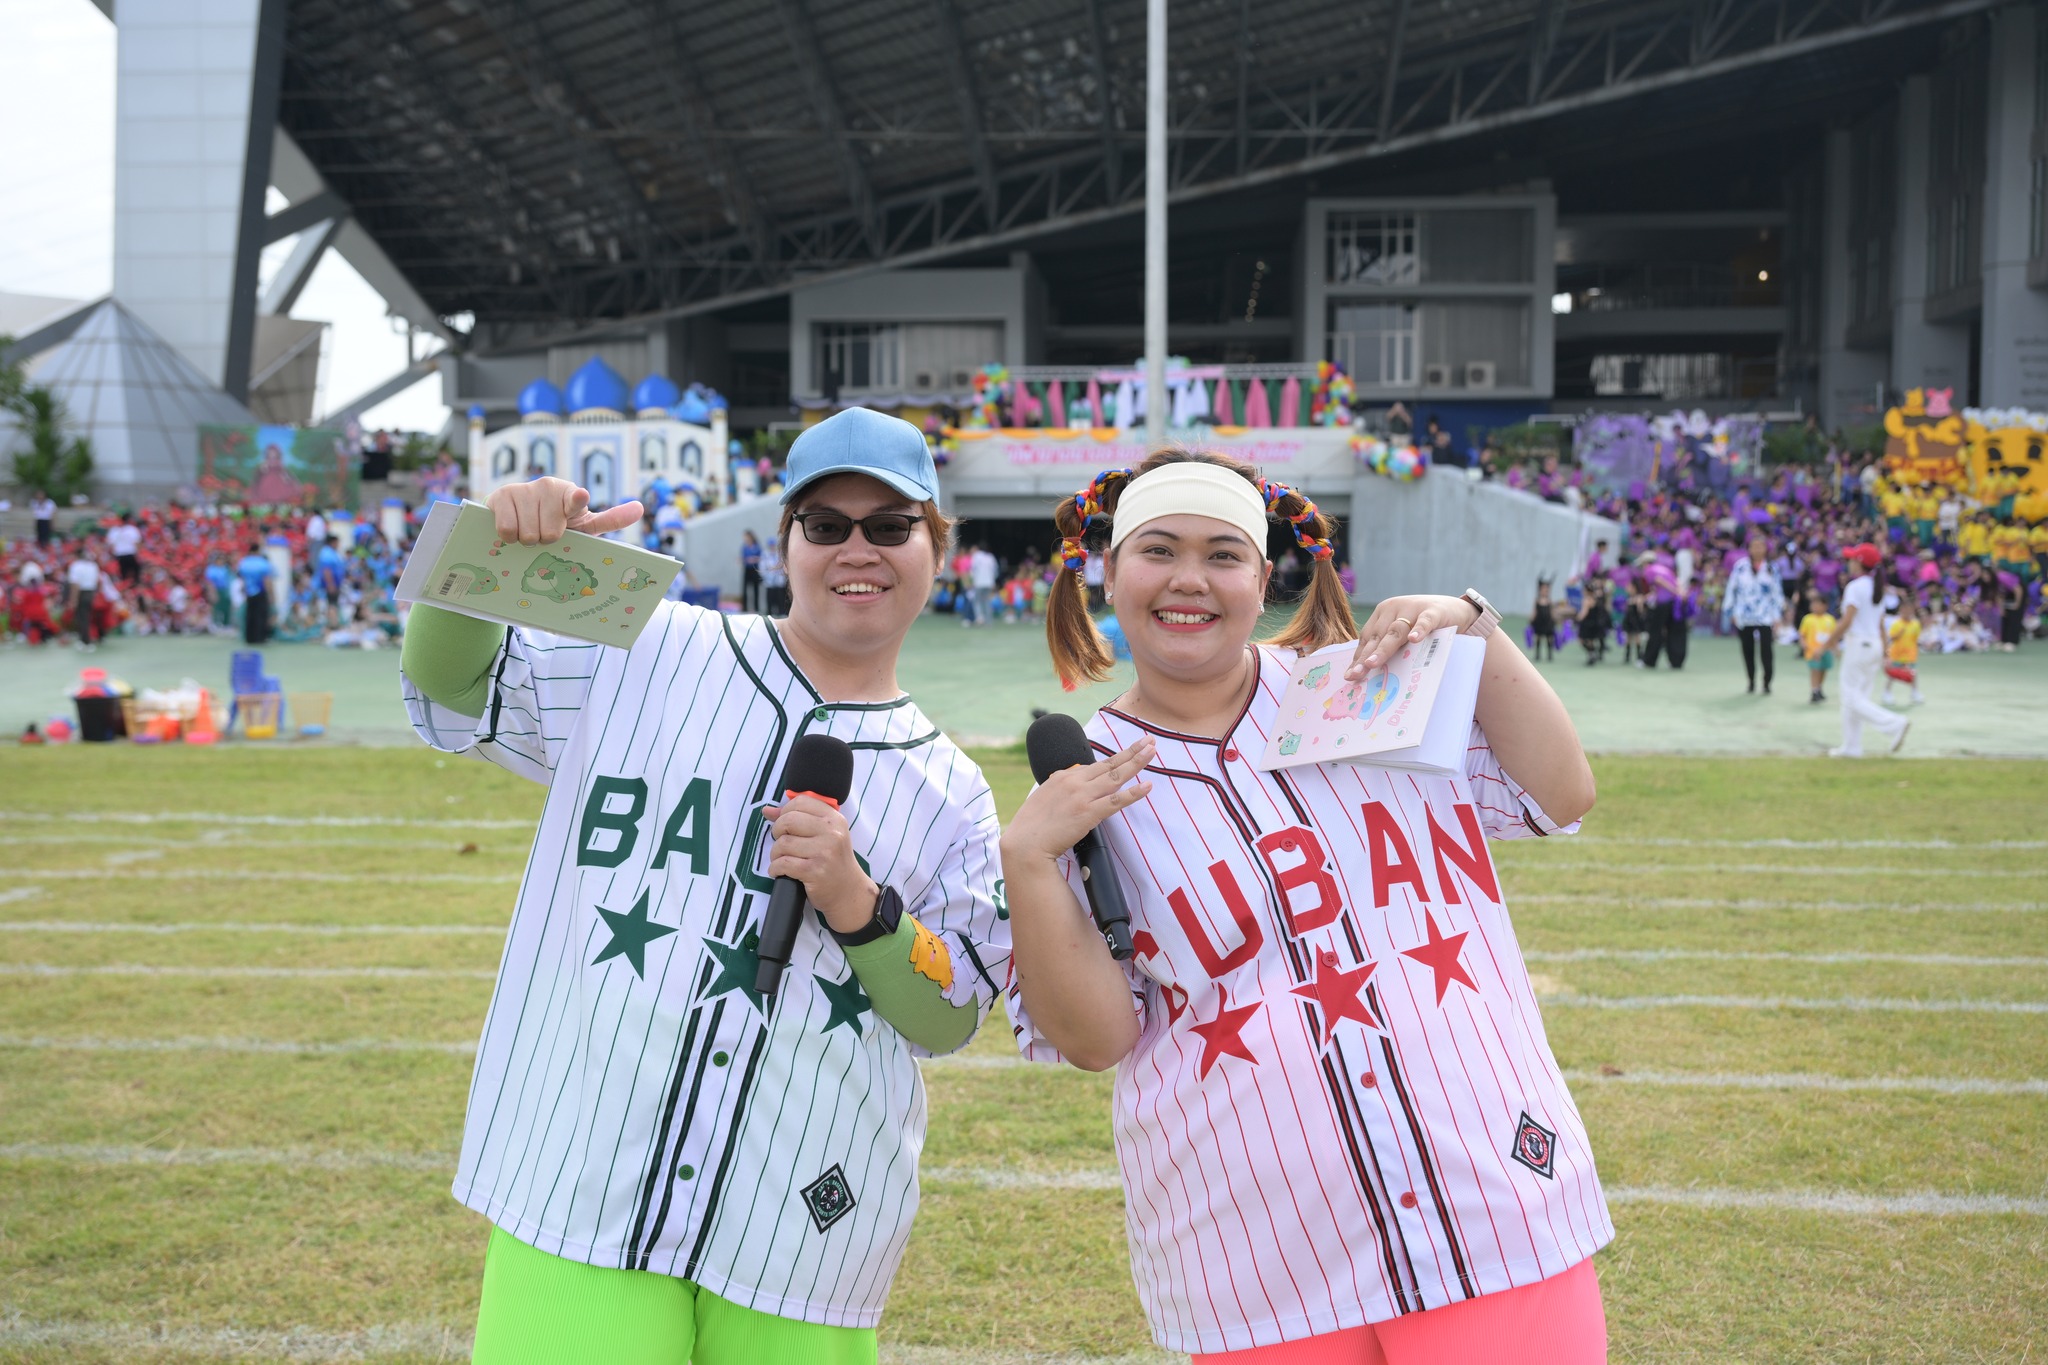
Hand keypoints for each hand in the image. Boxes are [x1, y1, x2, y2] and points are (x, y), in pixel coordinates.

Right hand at [487, 477, 642, 545]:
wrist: (518, 513)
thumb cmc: (557, 521)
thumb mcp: (584, 523)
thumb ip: (610, 519)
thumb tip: (639, 508)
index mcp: (571, 494)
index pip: (577, 500)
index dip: (577, 500)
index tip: (581, 497)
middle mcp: (548, 486)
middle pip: (550, 534)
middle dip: (547, 541)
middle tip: (545, 533)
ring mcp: (524, 489)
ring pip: (528, 535)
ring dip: (528, 541)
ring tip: (529, 530)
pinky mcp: (501, 496)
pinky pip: (507, 530)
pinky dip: (509, 537)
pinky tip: (513, 528)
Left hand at [765, 794, 878, 932]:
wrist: (848, 891)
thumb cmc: (833, 861)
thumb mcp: (824, 835)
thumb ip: (798, 818)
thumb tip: (767, 810)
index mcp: (834, 819)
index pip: (801, 801)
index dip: (786, 811)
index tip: (786, 826)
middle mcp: (832, 832)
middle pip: (788, 820)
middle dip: (778, 832)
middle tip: (783, 844)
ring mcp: (824, 852)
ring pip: (783, 843)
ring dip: (776, 854)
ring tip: (783, 860)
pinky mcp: (815, 871)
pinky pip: (783, 863)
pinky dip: (775, 868)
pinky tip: (780, 871)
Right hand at [1001, 738, 1155, 864]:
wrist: (1025, 844)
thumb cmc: (1032, 826)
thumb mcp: (1044, 796)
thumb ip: (1060, 786)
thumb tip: (1070, 778)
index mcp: (1063, 777)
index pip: (1094, 765)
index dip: (1115, 759)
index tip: (1129, 751)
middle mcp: (1074, 782)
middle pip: (1109, 764)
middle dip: (1132, 751)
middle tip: (1149, 740)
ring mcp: (1082, 797)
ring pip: (1116, 776)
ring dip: (1137, 762)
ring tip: (1152, 751)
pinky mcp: (1088, 814)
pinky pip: (1116, 801)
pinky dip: (1134, 793)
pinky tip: (1147, 785)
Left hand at [1345, 594, 1479, 679]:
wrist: (1454, 608)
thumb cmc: (1422, 625)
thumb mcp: (1403, 634)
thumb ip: (1389, 647)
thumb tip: (1369, 672)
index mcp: (1382, 613)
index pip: (1367, 637)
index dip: (1358, 656)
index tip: (1350, 676)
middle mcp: (1394, 608)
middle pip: (1378, 636)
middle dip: (1365, 657)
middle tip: (1356, 675)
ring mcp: (1413, 608)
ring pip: (1396, 631)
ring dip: (1383, 648)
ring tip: (1372, 663)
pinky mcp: (1433, 611)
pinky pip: (1424, 622)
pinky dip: (1419, 630)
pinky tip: (1414, 640)